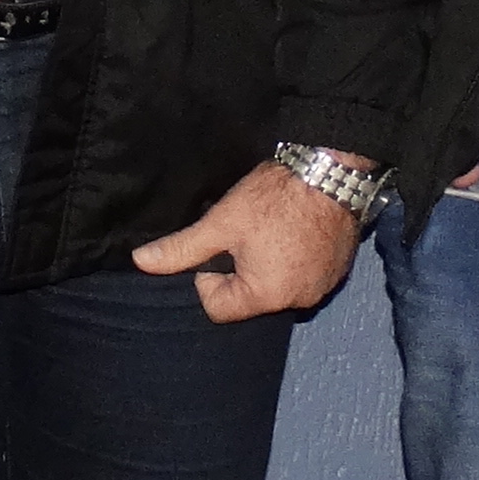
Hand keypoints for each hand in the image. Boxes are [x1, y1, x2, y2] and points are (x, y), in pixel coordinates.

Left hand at [136, 162, 362, 323]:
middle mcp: (297, 301)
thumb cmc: (275, 198)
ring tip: (271, 231)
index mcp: (266, 296)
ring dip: (267, 265)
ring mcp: (321, 287)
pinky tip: (293, 232)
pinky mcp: (336, 272)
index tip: (221, 246)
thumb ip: (182, 248)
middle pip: (248, 299)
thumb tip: (141, 262)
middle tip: (247, 234)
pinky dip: (293, 261)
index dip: (209, 278)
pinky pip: (302, 276)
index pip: (218, 308)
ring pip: (275, 287)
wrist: (331, 171)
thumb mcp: (221, 223)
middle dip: (240, 271)